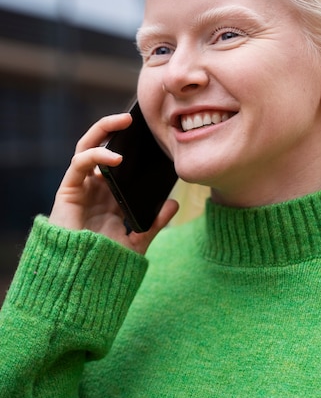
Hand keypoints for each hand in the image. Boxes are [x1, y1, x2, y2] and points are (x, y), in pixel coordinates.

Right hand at [49, 113, 178, 253]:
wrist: (80, 280)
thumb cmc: (105, 261)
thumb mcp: (138, 241)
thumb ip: (155, 223)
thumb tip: (174, 204)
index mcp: (110, 194)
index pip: (119, 160)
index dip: (131, 144)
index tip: (150, 133)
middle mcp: (95, 186)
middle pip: (101, 146)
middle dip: (114, 128)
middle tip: (134, 118)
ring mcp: (81, 187)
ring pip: (87, 146)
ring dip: (103, 130)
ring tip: (123, 122)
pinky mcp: (69, 190)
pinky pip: (80, 163)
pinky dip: (97, 155)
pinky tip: (115, 158)